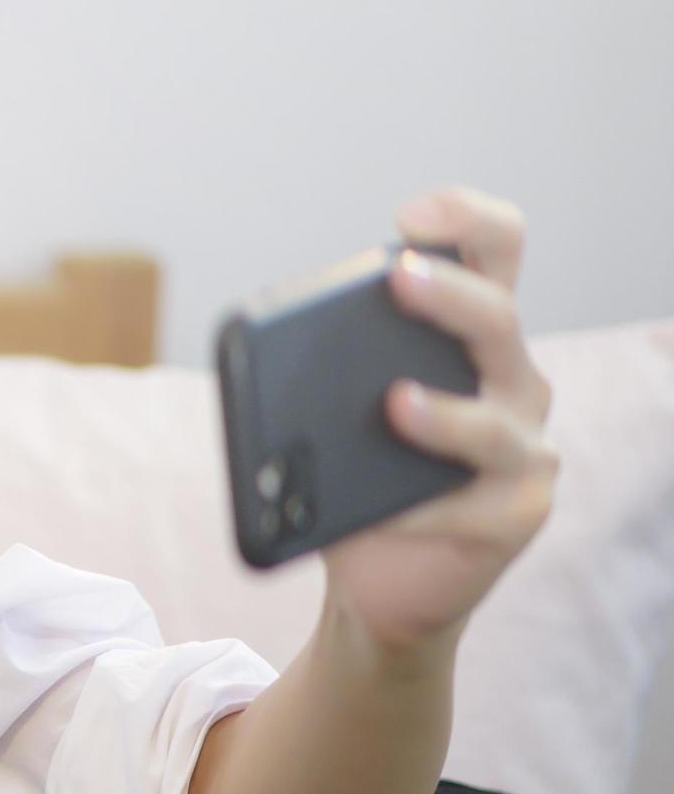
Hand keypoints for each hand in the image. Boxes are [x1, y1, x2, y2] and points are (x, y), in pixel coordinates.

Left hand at [317, 187, 557, 655]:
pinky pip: (471, 507)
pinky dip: (421, 510)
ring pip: (495, 422)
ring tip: (395, 404)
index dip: (465, 219)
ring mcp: (525, 447)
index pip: (495, 251)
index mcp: (471, 335)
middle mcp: (512, 380)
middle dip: (449, 295)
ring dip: (444, 414)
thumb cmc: (357, 477)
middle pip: (499, 319)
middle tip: (398, 279)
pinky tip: (385, 514)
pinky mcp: (517, 513)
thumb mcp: (334, 414)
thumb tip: (269, 361)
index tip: (410, 214)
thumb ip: (321, 375)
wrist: (380, 579)